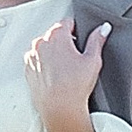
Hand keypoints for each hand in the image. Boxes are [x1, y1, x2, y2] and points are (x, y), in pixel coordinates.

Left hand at [27, 17, 106, 131]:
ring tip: (66, 69)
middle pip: (55, 34)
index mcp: (56, 36)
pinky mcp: (27, 69)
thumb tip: (103, 27)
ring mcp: (32, 56)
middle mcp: (40, 43)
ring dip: (54, 53)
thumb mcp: (92, 60)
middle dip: (65, 42)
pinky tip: (56, 76)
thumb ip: (97, 40)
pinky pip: (37, 60)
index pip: (67, 23)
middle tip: (76, 57)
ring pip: (45, 47)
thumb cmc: (75, 86)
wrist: (59, 109)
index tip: (81, 40)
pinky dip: (44, 64)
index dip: (77, 30)